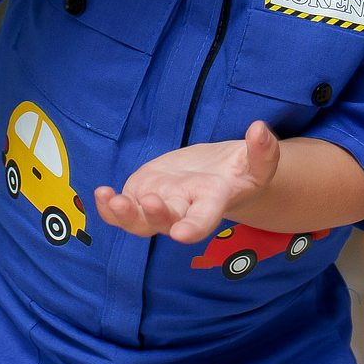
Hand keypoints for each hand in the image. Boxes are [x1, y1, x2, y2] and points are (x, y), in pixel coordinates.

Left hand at [94, 122, 281, 242]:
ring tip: (111, 198)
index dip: (193, 227)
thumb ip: (262, 151)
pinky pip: (121, 210)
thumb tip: (260, 129)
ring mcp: (160, 207)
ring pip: (139, 221)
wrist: (217, 178)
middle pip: (168, 221)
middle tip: (149, 202)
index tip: (181, 234)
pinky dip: (108, 207)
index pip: (204, 219)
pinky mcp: (142, 197)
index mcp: (212, 204)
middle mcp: (184, 211)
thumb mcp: (258, 162)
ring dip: (123, 215)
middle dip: (157, 215)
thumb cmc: (240, 172)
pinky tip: (101, 193)